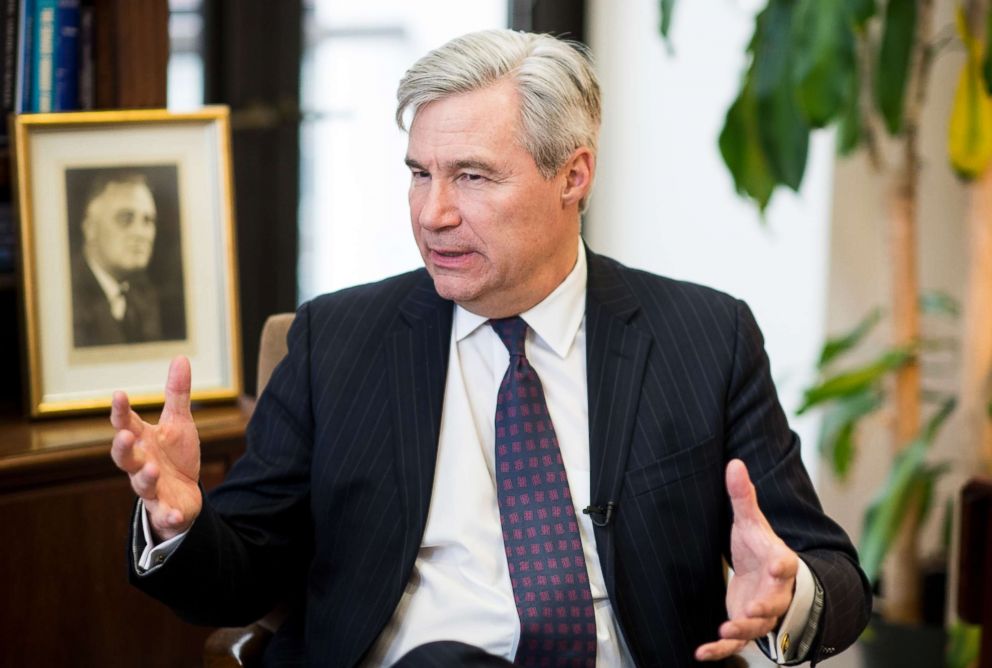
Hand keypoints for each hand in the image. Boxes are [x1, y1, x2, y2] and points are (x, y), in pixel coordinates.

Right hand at [110, 356, 201, 541]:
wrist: (185, 495)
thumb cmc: (175, 456)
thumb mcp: (179, 423)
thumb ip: (177, 394)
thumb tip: (180, 357)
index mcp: (142, 441)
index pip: (126, 424)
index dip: (121, 411)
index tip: (119, 395)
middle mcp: (141, 464)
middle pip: (124, 457)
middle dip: (123, 447)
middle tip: (125, 435)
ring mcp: (151, 489)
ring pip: (141, 485)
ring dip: (145, 477)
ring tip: (153, 469)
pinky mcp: (165, 510)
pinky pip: (164, 514)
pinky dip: (168, 515)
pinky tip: (175, 513)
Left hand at [695, 459, 798, 661]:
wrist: (767, 577)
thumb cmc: (760, 548)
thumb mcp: (751, 522)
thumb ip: (743, 496)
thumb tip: (735, 463)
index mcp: (778, 562)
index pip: (785, 563)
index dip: (782, 564)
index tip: (779, 564)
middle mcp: (774, 591)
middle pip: (775, 601)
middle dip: (765, 606)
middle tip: (753, 609)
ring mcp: (761, 612)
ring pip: (757, 626)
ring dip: (743, 629)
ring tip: (726, 630)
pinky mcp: (745, 625)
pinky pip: (736, 642)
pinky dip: (720, 650)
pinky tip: (702, 654)